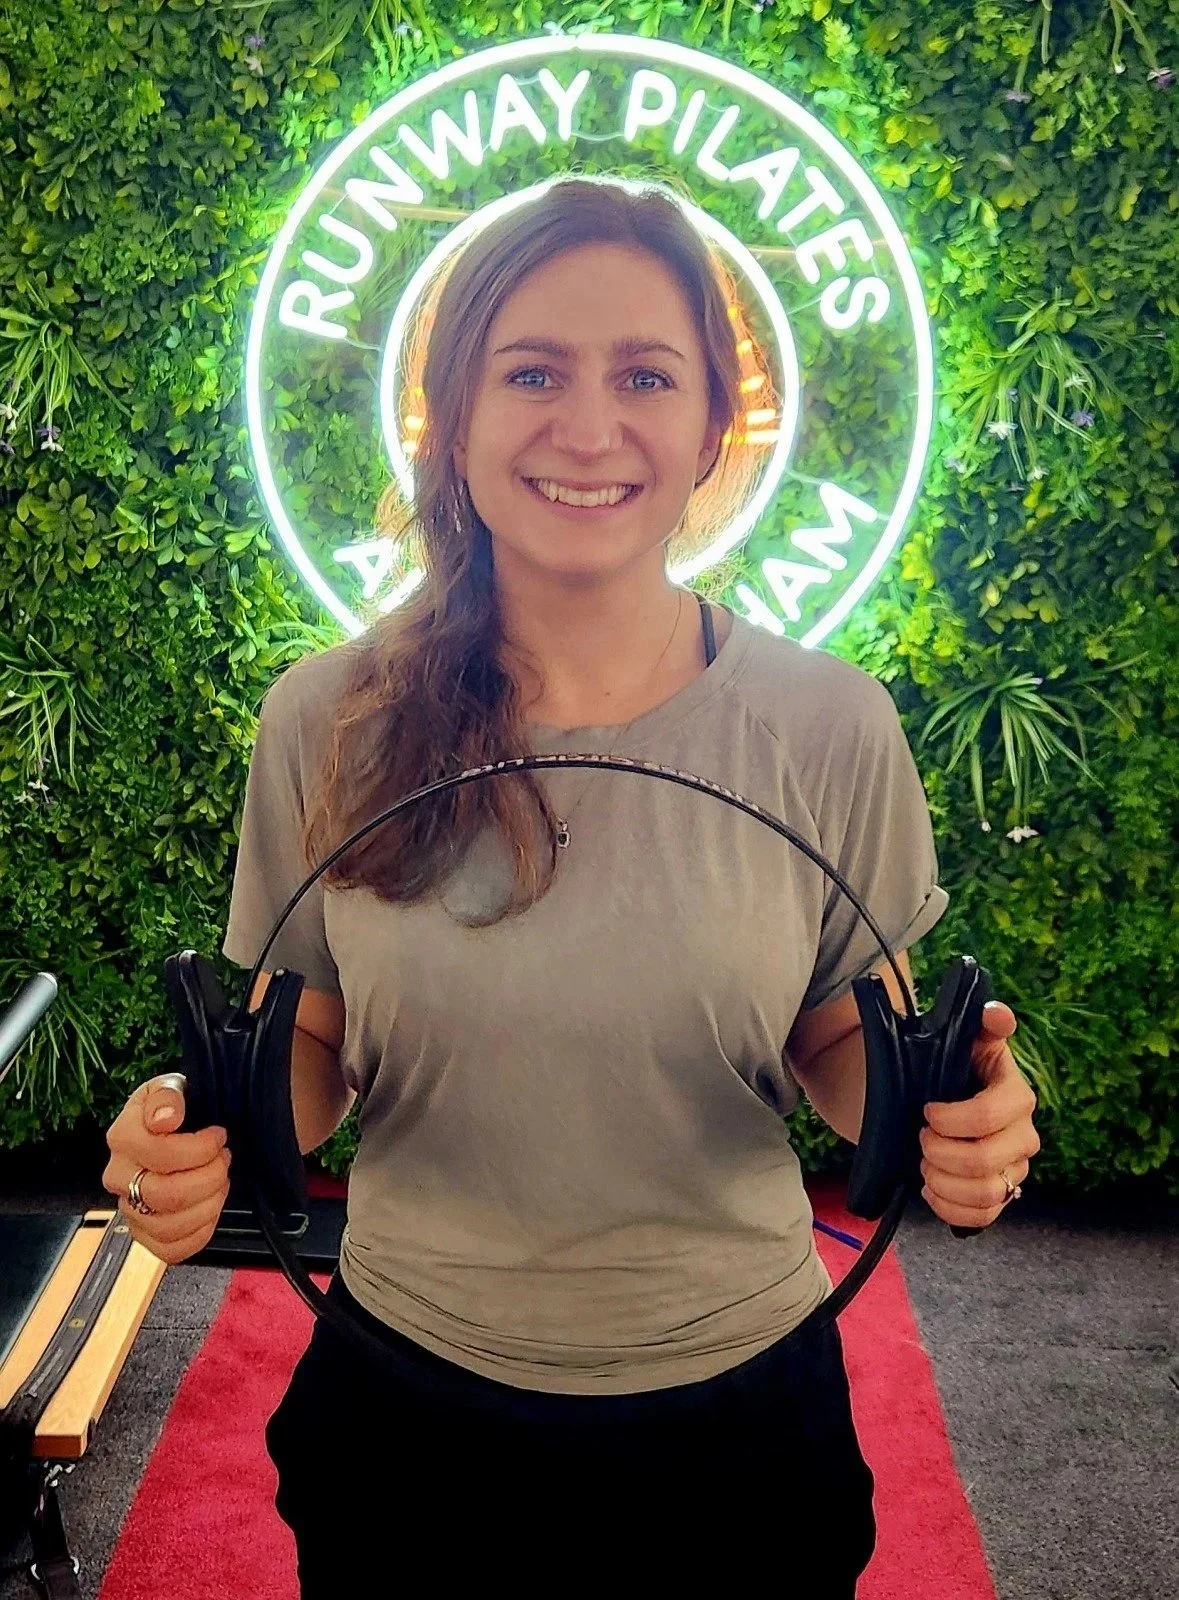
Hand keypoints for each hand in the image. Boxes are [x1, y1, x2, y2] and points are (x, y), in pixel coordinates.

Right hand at [102, 1073, 231, 1265]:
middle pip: (166, 1194)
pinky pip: (169, 1250)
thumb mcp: (170, 1087)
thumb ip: (167, 1096)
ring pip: (169, 1226)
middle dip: (209, 1177)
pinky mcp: (143, 1233)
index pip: (159, 1154)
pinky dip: (198, 1234)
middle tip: (224, 1160)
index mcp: (122, 1137)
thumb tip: (165, 1118)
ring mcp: (128, 1208)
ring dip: (208, 1204)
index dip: (200, 1148)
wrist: (167, 1127)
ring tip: (220, 1182)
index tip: (218, 1136)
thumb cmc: (173, 1108)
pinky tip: (210, 1209)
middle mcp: (118, 1176)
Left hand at [918, 1000, 1039, 1228]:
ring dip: (942, 1181)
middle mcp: (1023, 1135)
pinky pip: (981, 1218)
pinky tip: (931, 1187)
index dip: (952, 1118)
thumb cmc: (949, 1068)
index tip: (927, 1109)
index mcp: (1015, 1094)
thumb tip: (998, 1014)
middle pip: (986, 1160)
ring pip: (985, 1194)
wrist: (935, 1101)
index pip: (993, 1114)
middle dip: (940, 1152)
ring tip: (924, 1163)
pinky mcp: (999, 1196)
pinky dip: (948, 1208)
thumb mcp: (962, 1040)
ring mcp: (1014, 1170)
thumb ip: (982, 1024)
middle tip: (921, 1138)